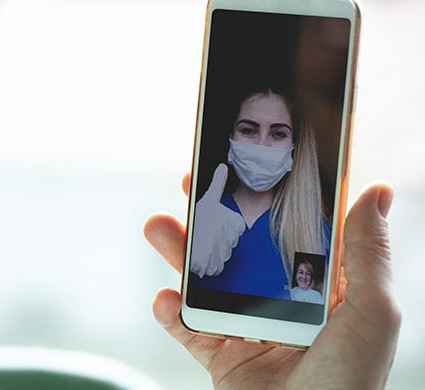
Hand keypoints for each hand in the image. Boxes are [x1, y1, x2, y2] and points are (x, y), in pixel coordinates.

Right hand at [144, 175, 400, 388]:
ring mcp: (248, 328)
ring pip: (206, 281)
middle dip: (211, 216)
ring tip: (158, 227)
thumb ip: (367, 253)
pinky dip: (170, 312)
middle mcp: (282, 303)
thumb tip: (376, 191)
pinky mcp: (221, 355)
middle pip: (238, 248)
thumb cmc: (349, 384)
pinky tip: (164, 299)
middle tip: (189, 184)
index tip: (242, 165)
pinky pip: (187, 327)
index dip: (265, 196)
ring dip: (178, 254)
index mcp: (320, 288)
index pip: (288, 229)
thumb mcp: (370, 314)